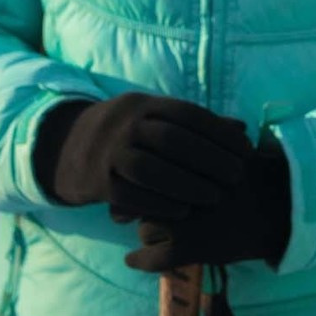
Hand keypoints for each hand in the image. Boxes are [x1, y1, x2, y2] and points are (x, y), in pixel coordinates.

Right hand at [40, 95, 291, 268]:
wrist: (69, 148)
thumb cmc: (130, 135)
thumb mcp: (156, 119)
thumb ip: (196, 125)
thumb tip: (242, 129)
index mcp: (144, 104)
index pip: (187, 113)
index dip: (220, 132)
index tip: (245, 149)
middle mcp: (124, 124)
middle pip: (171, 140)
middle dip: (209, 158)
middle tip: (236, 176)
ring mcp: (109, 152)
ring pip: (149, 169)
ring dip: (186, 184)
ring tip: (215, 196)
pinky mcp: (98, 182)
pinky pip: (130, 195)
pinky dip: (159, 204)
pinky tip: (184, 212)